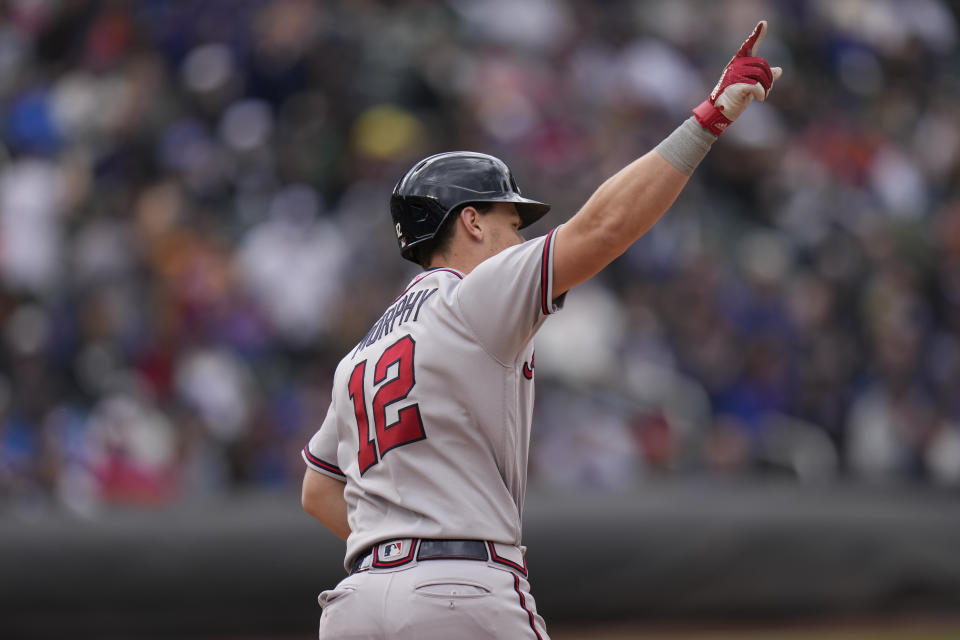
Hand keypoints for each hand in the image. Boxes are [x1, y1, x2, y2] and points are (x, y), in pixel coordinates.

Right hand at [693, 20, 782, 134]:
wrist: (720, 112)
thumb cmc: (735, 98)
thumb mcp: (751, 86)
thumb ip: (764, 77)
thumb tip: (780, 70)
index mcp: (738, 63)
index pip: (749, 46)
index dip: (757, 34)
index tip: (764, 23)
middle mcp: (735, 66)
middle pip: (761, 64)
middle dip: (769, 77)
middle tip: (768, 89)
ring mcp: (734, 75)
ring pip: (760, 75)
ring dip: (766, 87)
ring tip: (763, 96)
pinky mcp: (736, 86)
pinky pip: (756, 86)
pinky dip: (761, 93)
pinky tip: (761, 99)